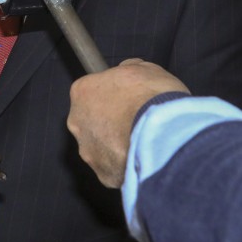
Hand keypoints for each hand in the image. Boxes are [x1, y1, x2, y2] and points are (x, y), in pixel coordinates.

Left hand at [67, 59, 189, 187]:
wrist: (164, 132)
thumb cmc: (153, 97)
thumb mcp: (144, 69)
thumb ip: (127, 70)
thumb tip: (126, 70)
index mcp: (82, 92)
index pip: (91, 91)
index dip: (112, 95)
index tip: (127, 100)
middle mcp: (77, 121)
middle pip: (91, 121)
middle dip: (110, 122)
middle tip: (135, 121)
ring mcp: (88, 150)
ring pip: (100, 146)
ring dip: (116, 144)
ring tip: (142, 141)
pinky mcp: (103, 173)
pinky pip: (113, 167)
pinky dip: (125, 164)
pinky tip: (142, 157)